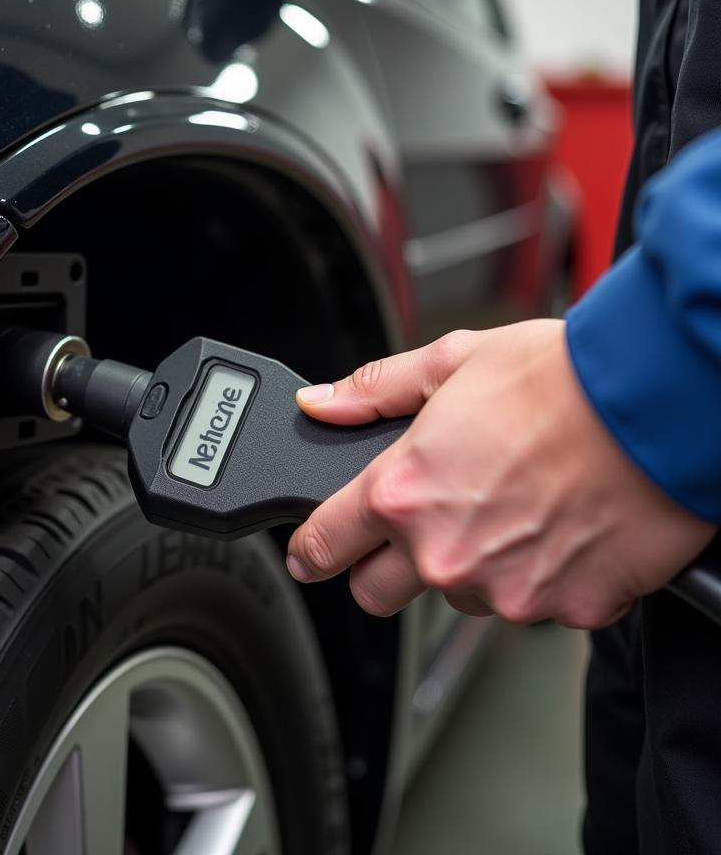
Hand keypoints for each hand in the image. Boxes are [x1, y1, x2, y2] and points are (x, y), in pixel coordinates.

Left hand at [286, 320, 715, 627]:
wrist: (662, 405)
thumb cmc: (564, 379)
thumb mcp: (453, 362)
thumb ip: (375, 391)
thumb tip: (322, 402)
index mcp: (403, 490)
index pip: (323, 546)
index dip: (310, 550)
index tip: (310, 554)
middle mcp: (444, 550)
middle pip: (376, 594)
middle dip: (384, 566)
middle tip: (420, 523)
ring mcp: (505, 588)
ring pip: (458, 597)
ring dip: (468, 565)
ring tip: (510, 505)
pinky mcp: (564, 609)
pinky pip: (530, 603)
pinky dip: (536, 575)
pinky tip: (556, 525)